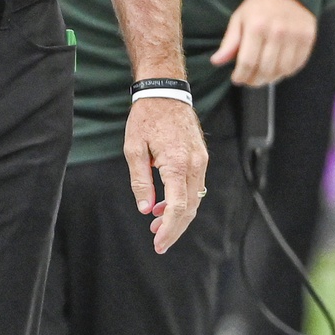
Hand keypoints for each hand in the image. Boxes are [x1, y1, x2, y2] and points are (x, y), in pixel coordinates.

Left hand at [123, 96, 207, 253]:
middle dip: (175, 229)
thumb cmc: (146, 118)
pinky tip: (165, 204)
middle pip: (189, 208)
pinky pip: (195, 186)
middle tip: (158, 242)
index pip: (177, 207)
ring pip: (194, 199)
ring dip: (178, 215)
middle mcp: (194, 165)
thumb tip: (146, 209)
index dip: (169, 229)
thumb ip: (140, 181)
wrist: (166, 92)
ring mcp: (200, 161)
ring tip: (157, 224)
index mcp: (176, 163)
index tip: (159, 243)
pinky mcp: (201, 158)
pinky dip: (183, 200)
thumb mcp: (134, 148)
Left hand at [211, 0, 316, 86]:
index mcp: (256, 27)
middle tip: (249, 81)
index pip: (247, 62)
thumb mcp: (239, 18)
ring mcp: (295, 37)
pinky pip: (297, 65)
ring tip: (262, 77)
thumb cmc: (259, 5)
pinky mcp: (308, 39)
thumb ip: (229, 42)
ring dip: (270, 79)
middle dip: (254, 80)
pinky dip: (286, 72)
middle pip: (265, 69)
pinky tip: (277, 69)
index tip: (237, 79)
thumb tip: (216, 61)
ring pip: (282, 70)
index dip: (241, 75)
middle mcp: (277, 33)